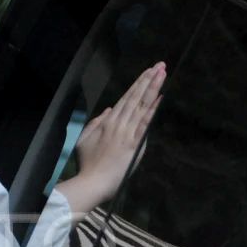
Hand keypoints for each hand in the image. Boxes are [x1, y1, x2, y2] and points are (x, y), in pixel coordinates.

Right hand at [56, 62, 165, 214]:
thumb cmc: (87, 164)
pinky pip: (145, 123)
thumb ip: (96, 123)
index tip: (147, 71)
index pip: (125, 98)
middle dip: (147, 80)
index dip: (137, 84)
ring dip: (152, 88)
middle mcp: (118, 123)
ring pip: (141, 106)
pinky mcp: (134, 144)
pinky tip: (160, 97)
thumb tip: (108, 109)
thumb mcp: (84, 140)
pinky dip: (152, 110)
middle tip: (160, 65)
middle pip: (135, 97)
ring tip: (161, 74)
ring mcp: (127, 132)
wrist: (92, 182)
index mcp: (107, 122)